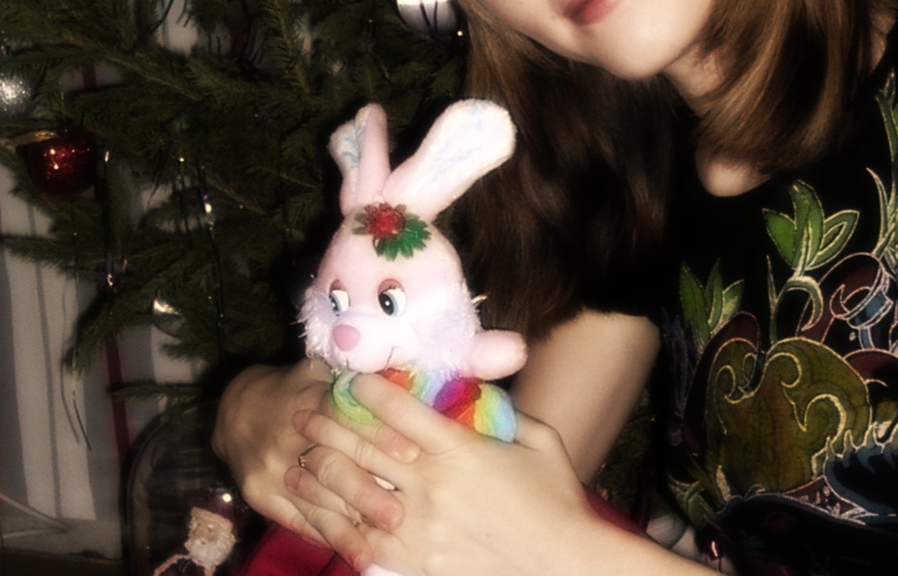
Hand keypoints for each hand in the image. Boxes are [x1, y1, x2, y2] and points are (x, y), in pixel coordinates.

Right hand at [212, 359, 415, 567]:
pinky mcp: (263, 496)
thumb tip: (398, 382)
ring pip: (315, 501)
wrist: (236, 411)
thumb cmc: (292, 389)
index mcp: (307, 399)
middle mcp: (288, 437)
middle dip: (365, 492)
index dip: (378, 434)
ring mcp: (272, 470)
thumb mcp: (316, 371)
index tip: (411, 452)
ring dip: (348, 526)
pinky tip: (349, 552)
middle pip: (330, 467)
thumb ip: (351, 379)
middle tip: (398, 514)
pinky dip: (325, 536)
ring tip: (377, 547)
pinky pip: (296, 520)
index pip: (345, 417)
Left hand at [307, 373, 601, 575]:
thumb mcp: (539, 440)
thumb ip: (505, 411)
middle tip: (302, 411)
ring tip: (298, 459)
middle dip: (329, 425)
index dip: (367, 389)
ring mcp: (421, 526)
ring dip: (322, 472)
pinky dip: (338, 525)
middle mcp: (431, 483)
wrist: (564, 567)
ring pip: (356, 492)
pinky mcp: (418, 561)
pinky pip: (367, 540)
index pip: (398, 409)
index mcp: (458, 447)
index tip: (347, 377)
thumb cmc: (558, 500)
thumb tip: (481, 388)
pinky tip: (319, 515)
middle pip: (366, 446)